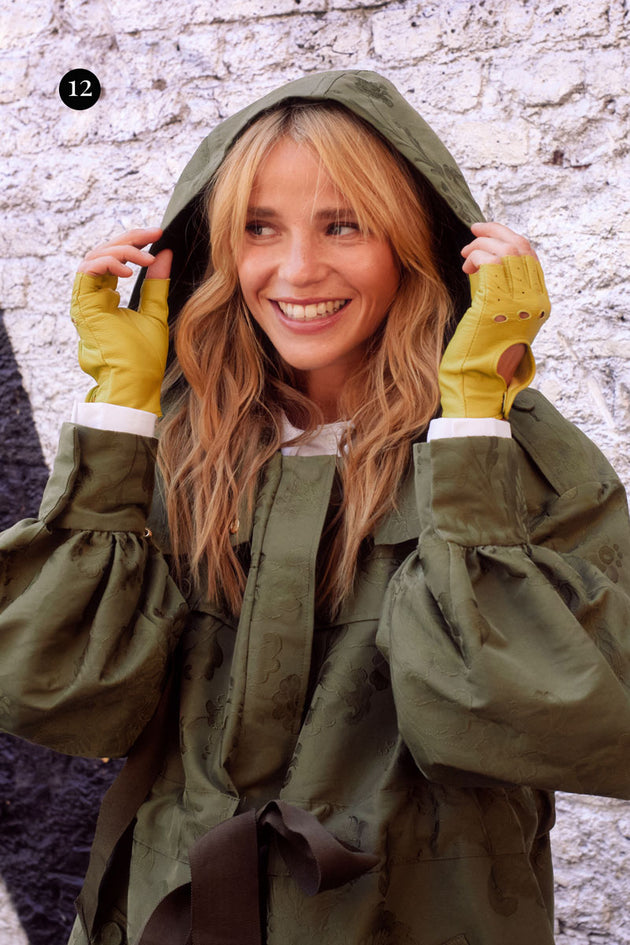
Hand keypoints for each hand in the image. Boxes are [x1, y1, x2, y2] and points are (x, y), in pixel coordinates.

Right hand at [72, 228, 172, 415]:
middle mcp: (92, 298)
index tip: (159, 236)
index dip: (134, 243)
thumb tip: (165, 254)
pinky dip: (109, 263)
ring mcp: (85, 302)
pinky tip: (130, 270)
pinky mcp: (83, 306)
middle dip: (129, 240)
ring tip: (146, 257)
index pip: (115, 260)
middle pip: (103, 253)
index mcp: (106, 299)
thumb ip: (156, 283)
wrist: (135, 383)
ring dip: (121, 251)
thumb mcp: (155, 312)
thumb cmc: (144, 358)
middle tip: (154, 235)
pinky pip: (88, 270)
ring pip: (94, 257)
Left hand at [438, 223, 550, 419]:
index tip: (487, 233)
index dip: (509, 238)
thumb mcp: (499, 317)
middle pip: (522, 248)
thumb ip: (500, 291)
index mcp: (539, 305)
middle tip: (473, 231)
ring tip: (466, 255)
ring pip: (506, 250)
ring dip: (482, 243)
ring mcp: (518, 303)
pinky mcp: (496, 305)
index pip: (531, 257)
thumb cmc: (482, 355)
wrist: (477, 384)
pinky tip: (467, 265)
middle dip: (496, 232)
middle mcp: (534, 302)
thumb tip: (485, 263)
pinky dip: (477, 256)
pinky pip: (490, 263)